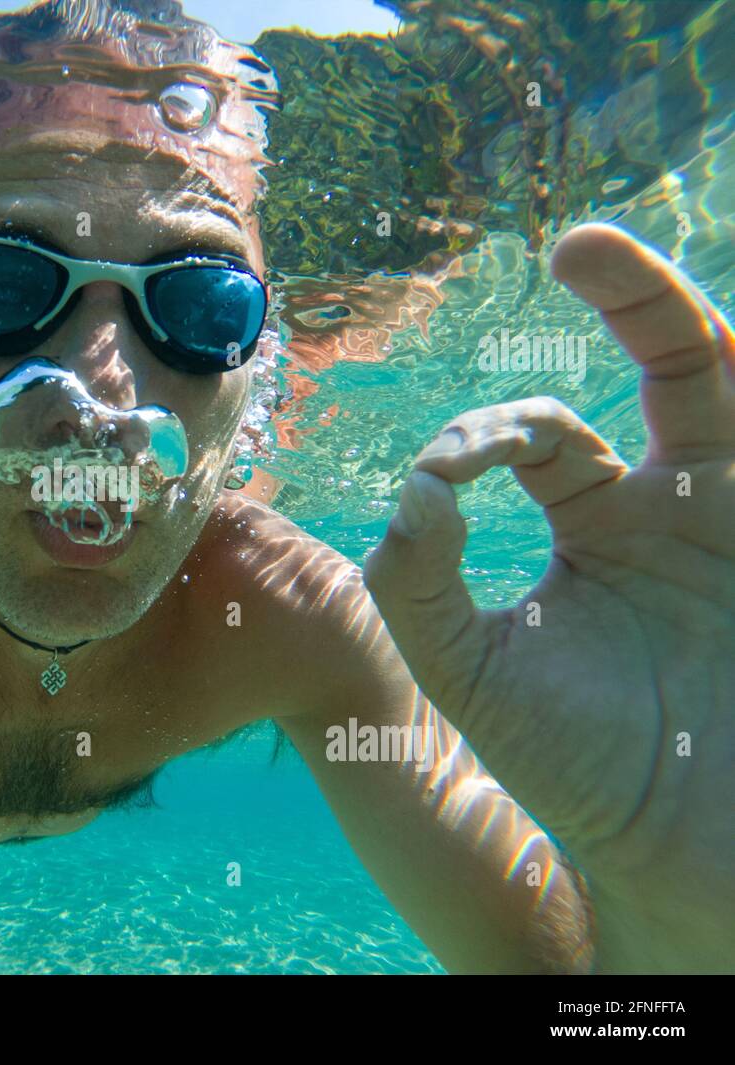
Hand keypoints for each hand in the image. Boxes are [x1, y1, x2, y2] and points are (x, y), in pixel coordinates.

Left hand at [363, 223, 734, 972]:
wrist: (685, 851)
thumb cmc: (581, 764)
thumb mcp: (475, 672)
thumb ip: (420, 587)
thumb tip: (416, 488)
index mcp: (599, 518)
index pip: (541, 435)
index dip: (489, 433)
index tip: (457, 464)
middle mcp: (682, 501)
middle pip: (673, 366)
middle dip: (636, 296)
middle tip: (583, 241)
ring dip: (699, 323)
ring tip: (638, 263)